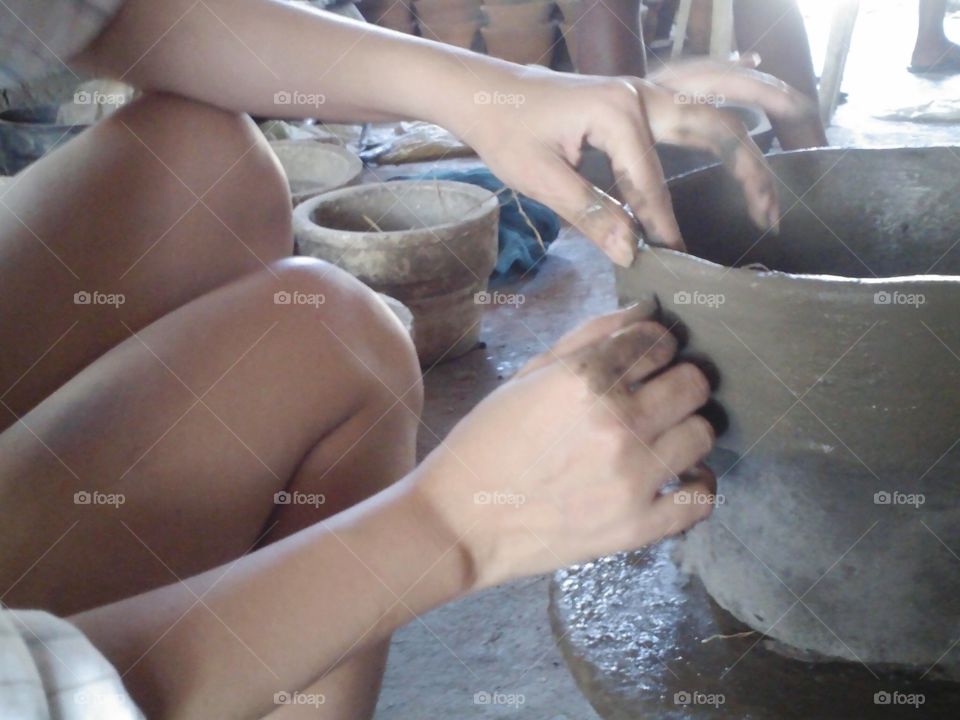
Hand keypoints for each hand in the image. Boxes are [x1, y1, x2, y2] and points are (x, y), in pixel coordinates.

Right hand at [413, 306, 717, 590]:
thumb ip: (588, 336)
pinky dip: (698, 483)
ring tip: (661, 435)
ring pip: (703, 434)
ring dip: (686, 428)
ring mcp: (632, 478)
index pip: (657, 341)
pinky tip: (679, 475)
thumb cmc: (488, 441)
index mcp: (585, 379)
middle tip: (659, 393)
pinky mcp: (638, 526)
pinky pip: (702, 498)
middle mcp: (617, 424)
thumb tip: (644, 311)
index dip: (654, 343)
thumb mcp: (527, 375)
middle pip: (693, 383)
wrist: (461, 520)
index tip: (646, 356)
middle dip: (679, 379)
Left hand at [455, 56, 812, 264]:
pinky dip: (732, 78)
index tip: (677, 260)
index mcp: (616, 113)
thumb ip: (588, 212)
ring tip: (805, 128)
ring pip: (718, 94)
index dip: (663, 225)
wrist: (487, 93)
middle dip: (748, 172)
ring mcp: (644, 86)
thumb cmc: (507, 133)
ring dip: (763, 108)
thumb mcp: (538, 178)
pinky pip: (697, 79)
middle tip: (770, 216)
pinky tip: (757, 72)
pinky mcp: (640, 91)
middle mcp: (640, 93)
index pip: (651, 183)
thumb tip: (632, 251)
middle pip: (713, 130)